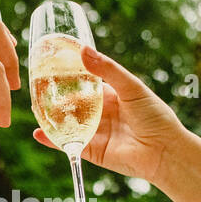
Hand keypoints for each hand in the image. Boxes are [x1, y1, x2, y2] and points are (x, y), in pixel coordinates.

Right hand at [32, 45, 187, 185]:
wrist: (165, 151)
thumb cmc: (155, 116)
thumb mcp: (131, 87)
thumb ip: (107, 70)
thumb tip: (83, 50)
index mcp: (111, 95)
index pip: (85, 82)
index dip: (69, 74)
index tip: (51, 64)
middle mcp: (101, 113)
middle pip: (72, 102)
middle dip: (55, 96)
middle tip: (38, 86)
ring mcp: (95, 132)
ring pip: (68, 123)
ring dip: (51, 117)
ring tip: (35, 106)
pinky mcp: (92, 151)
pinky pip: (68, 144)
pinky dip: (52, 140)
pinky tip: (39, 132)